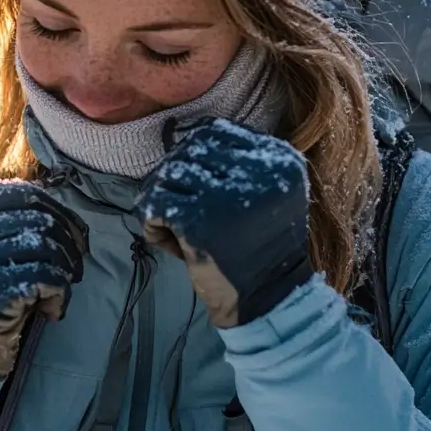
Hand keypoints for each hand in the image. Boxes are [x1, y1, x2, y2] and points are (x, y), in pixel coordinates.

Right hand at [0, 180, 88, 382]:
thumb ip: (3, 217)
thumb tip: (65, 213)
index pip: (20, 192)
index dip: (56, 208)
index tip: (74, 228)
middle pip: (38, 218)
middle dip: (68, 239)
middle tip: (78, 259)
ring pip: (46, 246)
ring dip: (67, 266)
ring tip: (68, 282)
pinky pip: (46, 278)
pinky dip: (60, 291)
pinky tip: (55, 306)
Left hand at [134, 118, 312, 327]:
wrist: (268, 298)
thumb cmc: (260, 246)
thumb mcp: (267, 193)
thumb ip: (238, 163)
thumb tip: (184, 137)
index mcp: (279, 159)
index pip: (215, 132)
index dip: (194, 157)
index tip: (196, 189)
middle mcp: (257, 171)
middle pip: (188, 151)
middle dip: (175, 180)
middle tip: (178, 210)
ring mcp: (226, 195)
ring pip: (168, 173)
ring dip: (162, 200)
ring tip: (173, 227)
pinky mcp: (198, 221)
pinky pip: (155, 203)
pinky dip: (152, 223)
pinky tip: (167, 242)